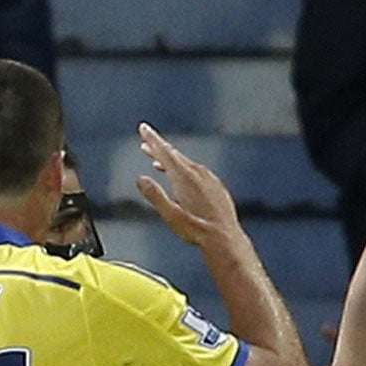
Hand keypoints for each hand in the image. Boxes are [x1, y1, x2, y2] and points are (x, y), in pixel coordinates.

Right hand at [135, 124, 240, 249]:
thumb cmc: (198, 230)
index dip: (152, 140)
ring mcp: (208, 178)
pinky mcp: (216, 185)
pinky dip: (185, 168)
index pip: (164, 152)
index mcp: (184, 178)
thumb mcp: (171, 216)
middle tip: (145, 143)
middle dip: (158, 148)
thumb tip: (141, 180)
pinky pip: (197, 170)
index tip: (144, 128)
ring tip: (158, 161)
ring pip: (186, 162)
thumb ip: (155, 196)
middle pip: (174, 155)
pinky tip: (183, 176)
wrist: (225, 237)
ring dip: (171, 160)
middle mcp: (197, 173)